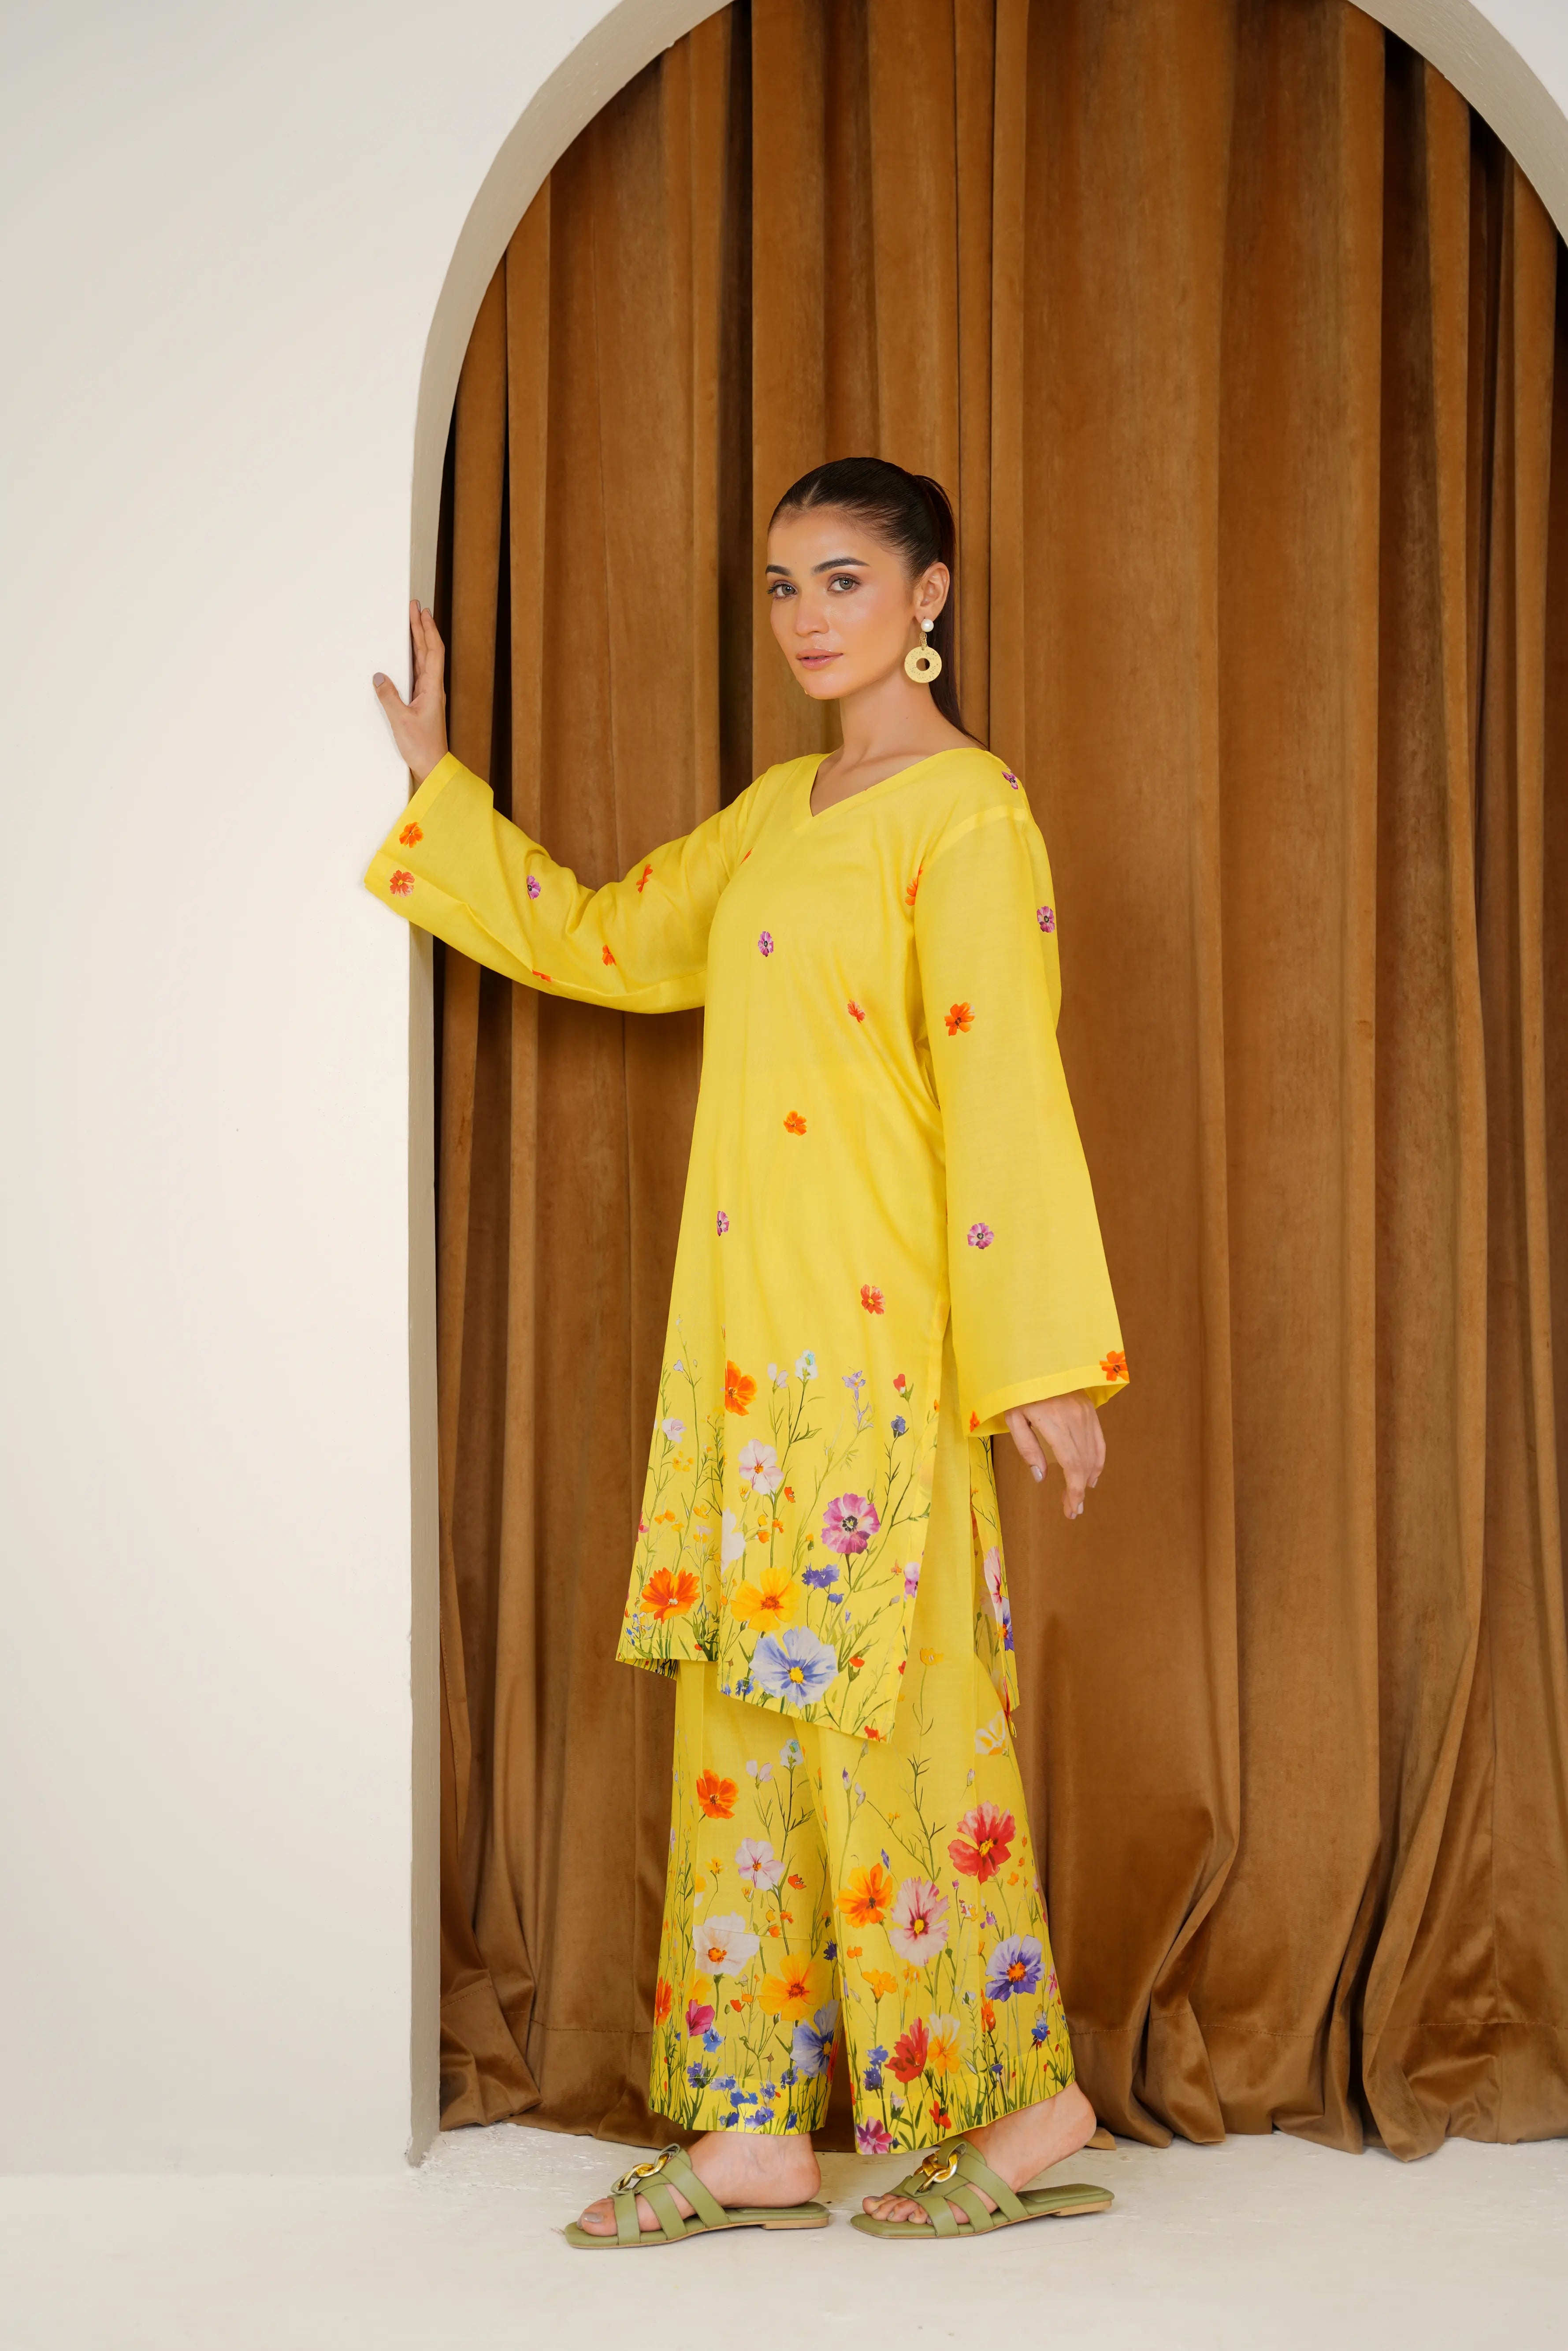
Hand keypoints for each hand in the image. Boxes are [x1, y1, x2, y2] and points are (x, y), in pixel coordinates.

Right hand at [372, 601, 447, 781]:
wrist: (433, 767)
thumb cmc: (421, 747)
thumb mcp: (400, 720)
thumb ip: (389, 697)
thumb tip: (379, 677)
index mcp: (432, 688)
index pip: (432, 650)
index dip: (426, 629)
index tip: (420, 611)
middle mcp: (433, 688)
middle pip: (429, 651)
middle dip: (422, 627)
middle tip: (415, 607)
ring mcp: (429, 695)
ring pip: (424, 660)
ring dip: (419, 640)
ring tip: (412, 623)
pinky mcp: (423, 702)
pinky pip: (418, 673)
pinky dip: (414, 658)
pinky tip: (407, 654)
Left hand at [1002, 1389, 1103, 1517]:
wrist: (1036, 1361)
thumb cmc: (1018, 1390)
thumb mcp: (1013, 1417)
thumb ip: (1026, 1447)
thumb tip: (1041, 1476)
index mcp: (1054, 1422)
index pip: (1072, 1465)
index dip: (1074, 1490)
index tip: (1070, 1508)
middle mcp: (1075, 1418)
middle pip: (1084, 1463)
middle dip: (1079, 1491)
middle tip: (1072, 1509)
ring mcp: (1086, 1413)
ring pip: (1093, 1454)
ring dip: (1088, 1479)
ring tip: (1078, 1498)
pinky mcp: (1090, 1410)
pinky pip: (1099, 1441)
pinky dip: (1097, 1461)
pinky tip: (1092, 1477)